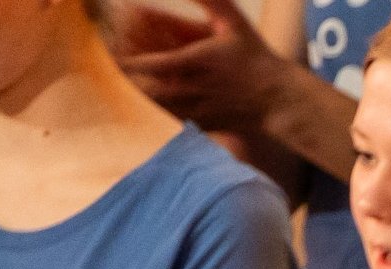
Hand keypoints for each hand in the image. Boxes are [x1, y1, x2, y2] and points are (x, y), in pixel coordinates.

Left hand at [114, 0, 311, 135]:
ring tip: (120, 81)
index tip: (110, 48)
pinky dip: (150, 109)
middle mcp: (191, 89)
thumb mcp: (234, 22)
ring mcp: (194, 110)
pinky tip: (144, 99)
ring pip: (151, 105)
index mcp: (195, 63)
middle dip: (122, 76)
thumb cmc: (255, 58)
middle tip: (110, 64)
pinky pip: (165, 119)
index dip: (124, 58)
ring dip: (133, 93)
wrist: (280, 101)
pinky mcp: (198, 125)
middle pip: (141, 86)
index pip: (146, 63)